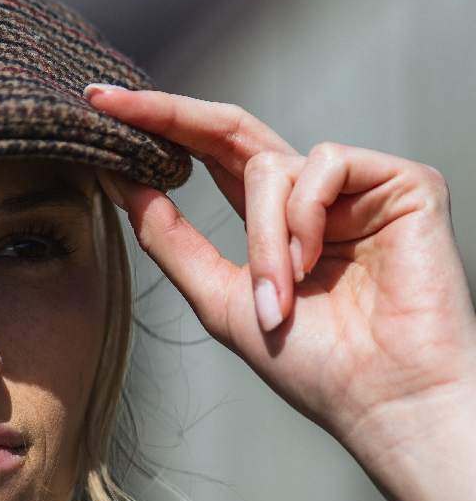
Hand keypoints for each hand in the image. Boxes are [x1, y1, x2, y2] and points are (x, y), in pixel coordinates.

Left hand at [83, 84, 475, 500]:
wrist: (381, 398)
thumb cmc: (313, 365)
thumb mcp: (221, 299)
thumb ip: (173, 240)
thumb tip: (121, 184)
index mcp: (274, 224)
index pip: (210, 158)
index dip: (159, 132)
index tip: (98, 109)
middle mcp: (313, 197)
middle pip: (232, 131)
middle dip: (168, 115)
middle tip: (108, 102)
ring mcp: (357, 187)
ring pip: (272, 167)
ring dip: (261, 237)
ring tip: (279, 296)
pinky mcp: (402, 182)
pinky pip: (324, 164)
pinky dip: (303, 218)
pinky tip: (313, 264)